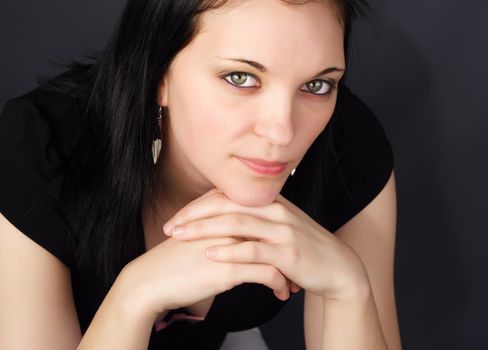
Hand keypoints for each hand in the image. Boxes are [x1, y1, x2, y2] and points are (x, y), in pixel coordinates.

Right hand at [122, 195, 292, 316]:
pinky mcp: (229, 268)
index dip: (278, 233)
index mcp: (223, 211)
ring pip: (276, 253)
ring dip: (289, 271)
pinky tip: (280, 293)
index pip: (263, 216)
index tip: (287, 249)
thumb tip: (242, 235)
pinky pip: (268, 274)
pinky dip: (279, 285)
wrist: (149, 281)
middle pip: (273, 232)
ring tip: (292, 283)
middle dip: (289, 252)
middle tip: (298, 266)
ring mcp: (231, 244)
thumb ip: (221, 227)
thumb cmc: (173, 261)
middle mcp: (229, 223)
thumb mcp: (199, 234)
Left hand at [163, 188, 369, 300]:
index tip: (177, 217)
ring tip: (180, 237)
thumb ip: (254, 221)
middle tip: (170, 226)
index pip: (227, 196)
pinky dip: (229, 251)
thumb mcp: (278, 228)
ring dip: (204, 230)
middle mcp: (275, 211)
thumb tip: (222, 221)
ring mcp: (282, 231)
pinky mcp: (287, 253)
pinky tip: (210, 254)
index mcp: (270, 203)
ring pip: (236, 224)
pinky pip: (253, 249)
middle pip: (226, 205)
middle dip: (194, 215)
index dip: (198, 205)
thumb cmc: (303, 249)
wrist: (337, 268)